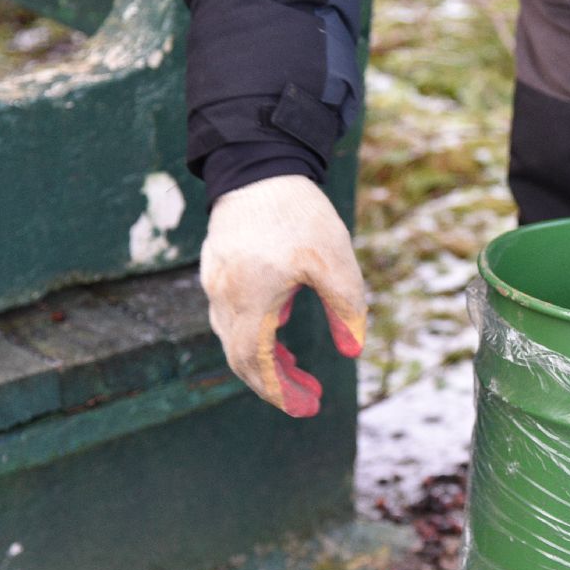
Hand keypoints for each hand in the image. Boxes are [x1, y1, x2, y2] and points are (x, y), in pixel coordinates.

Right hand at [200, 175, 366, 415]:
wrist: (258, 161)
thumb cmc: (298, 212)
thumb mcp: (334, 261)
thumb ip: (346, 308)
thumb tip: (353, 351)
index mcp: (249, 300)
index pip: (255, 365)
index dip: (280, 393)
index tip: (308, 409)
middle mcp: (223, 296)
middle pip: (242, 358)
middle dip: (277, 383)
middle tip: (311, 398)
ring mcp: (215, 280)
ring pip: (235, 336)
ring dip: (267, 359)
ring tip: (300, 370)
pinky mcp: (218, 265)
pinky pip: (232, 312)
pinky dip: (256, 332)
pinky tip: (280, 326)